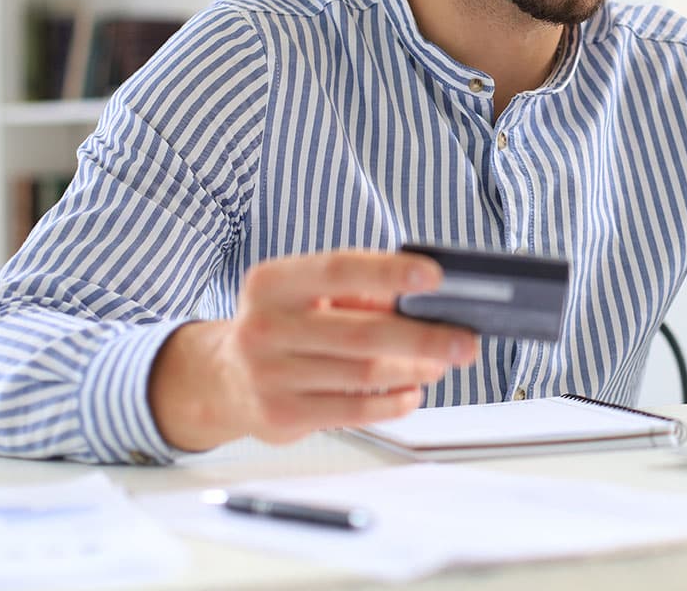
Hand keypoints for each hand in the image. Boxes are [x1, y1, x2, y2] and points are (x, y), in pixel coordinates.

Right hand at [149, 250, 478, 450]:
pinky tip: (412, 392)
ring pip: (363, 374)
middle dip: (423, 338)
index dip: (389, 273)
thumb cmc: (284, 324)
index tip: (435, 277)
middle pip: (361, 333)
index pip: (339, 270)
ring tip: (440, 364)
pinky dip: (392, 402)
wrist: (222, 377)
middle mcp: (265, 327)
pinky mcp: (282, 416)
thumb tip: (425, 303)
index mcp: (273, 283)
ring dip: (413, 370)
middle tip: (464, 340)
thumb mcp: (307, 294)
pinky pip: (353, 410)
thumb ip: (359, 293)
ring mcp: (270, 375)